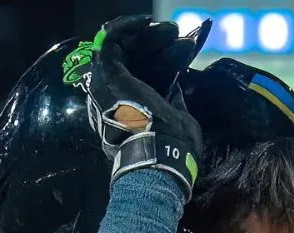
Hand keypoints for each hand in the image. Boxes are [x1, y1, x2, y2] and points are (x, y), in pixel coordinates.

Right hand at [82, 15, 207, 197]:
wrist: (160, 151)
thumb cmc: (173, 143)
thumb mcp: (177, 120)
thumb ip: (173, 103)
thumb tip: (175, 89)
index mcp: (131, 108)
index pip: (146, 76)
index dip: (165, 61)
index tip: (185, 51)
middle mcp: (115, 96)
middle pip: (136, 60)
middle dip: (157, 45)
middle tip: (176, 35)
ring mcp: (109, 84)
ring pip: (123, 49)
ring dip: (145, 35)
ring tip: (168, 28)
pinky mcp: (108, 72)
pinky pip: (110, 40)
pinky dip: (125, 27)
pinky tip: (144, 21)